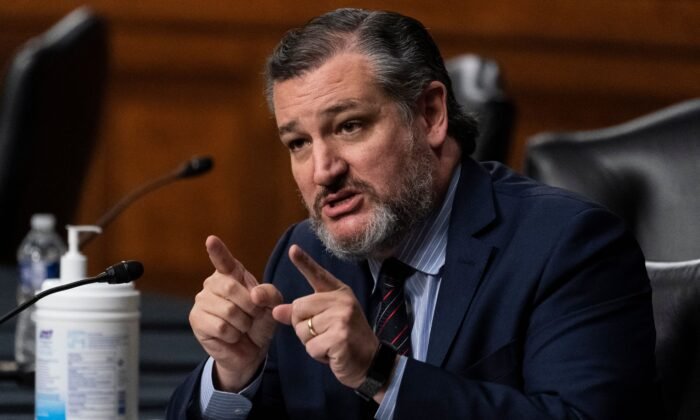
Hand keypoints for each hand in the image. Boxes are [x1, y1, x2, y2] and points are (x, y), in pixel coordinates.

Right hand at [189, 235, 282, 390]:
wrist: (251, 351)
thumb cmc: (260, 322)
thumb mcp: (272, 306)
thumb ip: (270, 294)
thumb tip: (255, 294)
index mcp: (233, 274)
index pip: (224, 260)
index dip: (218, 251)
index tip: (211, 240)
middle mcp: (214, 283)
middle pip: (231, 288)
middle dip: (250, 306)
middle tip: (254, 316)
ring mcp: (202, 300)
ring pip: (228, 311)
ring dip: (243, 324)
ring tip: (241, 327)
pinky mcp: (196, 319)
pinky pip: (220, 326)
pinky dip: (233, 335)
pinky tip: (231, 336)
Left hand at [272, 244, 378, 388]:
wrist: (371, 362)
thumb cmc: (346, 340)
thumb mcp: (325, 322)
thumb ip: (302, 314)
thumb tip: (276, 310)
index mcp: (339, 293)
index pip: (318, 275)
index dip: (304, 262)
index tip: (292, 249)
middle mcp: (341, 301)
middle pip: (298, 309)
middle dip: (304, 327)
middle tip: (325, 335)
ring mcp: (342, 318)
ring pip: (303, 330)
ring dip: (312, 343)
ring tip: (331, 344)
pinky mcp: (340, 337)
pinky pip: (311, 346)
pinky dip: (318, 355)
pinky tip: (333, 354)